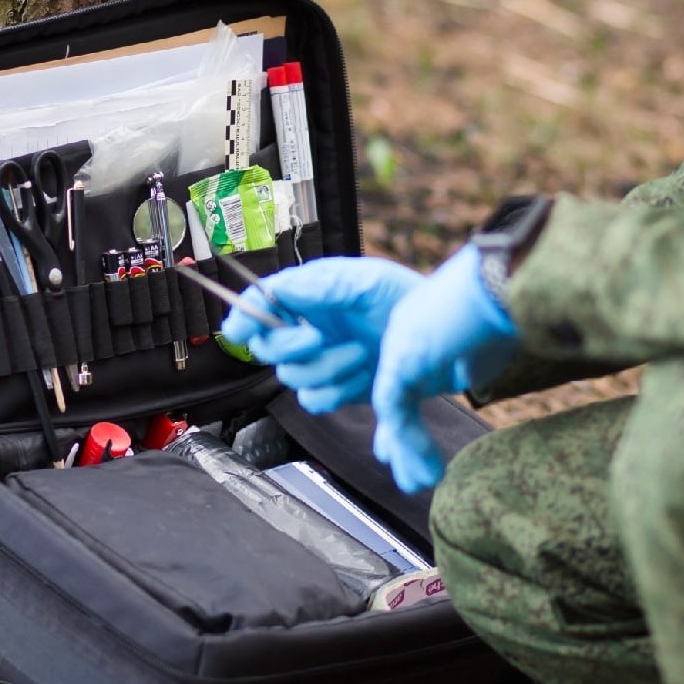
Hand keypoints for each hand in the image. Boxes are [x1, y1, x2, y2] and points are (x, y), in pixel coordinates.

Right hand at [220, 256, 422, 411]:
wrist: (447, 338)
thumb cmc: (407, 298)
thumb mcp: (365, 282)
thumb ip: (318, 287)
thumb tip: (275, 289)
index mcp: (311, 295)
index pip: (262, 305)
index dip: (243, 316)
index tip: (237, 331)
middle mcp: (311, 328)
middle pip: (269, 349)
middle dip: (291, 346)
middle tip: (318, 337)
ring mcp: (325, 361)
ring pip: (295, 379)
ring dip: (327, 370)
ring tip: (362, 355)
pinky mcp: (343, 389)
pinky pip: (318, 401)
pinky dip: (340, 392)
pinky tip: (365, 377)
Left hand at [370, 245, 518, 491]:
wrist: (504, 281)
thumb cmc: (509, 304)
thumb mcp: (490, 346)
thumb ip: (472, 366)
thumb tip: (467, 381)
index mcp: (429, 330)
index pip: (408, 379)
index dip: (406, 418)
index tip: (404, 448)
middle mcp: (408, 335)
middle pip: (393, 394)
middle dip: (399, 438)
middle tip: (406, 471)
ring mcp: (401, 344)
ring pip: (392, 407)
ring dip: (407, 449)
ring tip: (419, 481)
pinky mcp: (401, 357)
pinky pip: (394, 409)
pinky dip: (408, 442)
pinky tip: (425, 468)